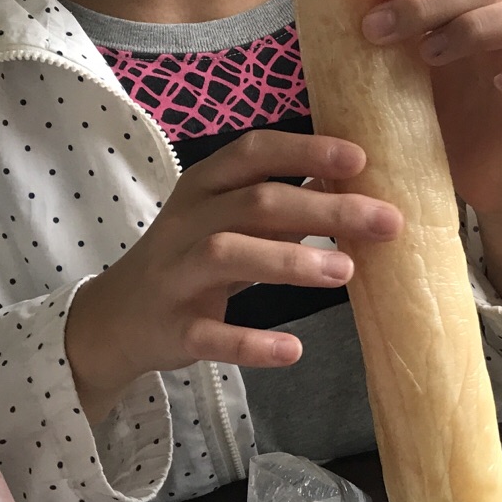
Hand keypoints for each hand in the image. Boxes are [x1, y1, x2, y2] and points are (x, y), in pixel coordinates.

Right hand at [66, 131, 402, 414]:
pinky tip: (292, 350)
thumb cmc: (187, 260)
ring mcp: (176, 275)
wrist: (113, 321)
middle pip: (255, 202)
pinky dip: (250, 343)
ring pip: (228, 253)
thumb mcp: (226, 220)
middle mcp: (187, 222)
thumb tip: (350, 184)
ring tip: (346, 272)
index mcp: (204, 187)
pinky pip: (210, 334)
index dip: (305, 151)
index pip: (254, 153)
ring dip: (290, 260)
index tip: (359, 159)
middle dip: (325, 209)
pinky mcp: (172, 328)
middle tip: (388, 222)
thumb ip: (279, 204)